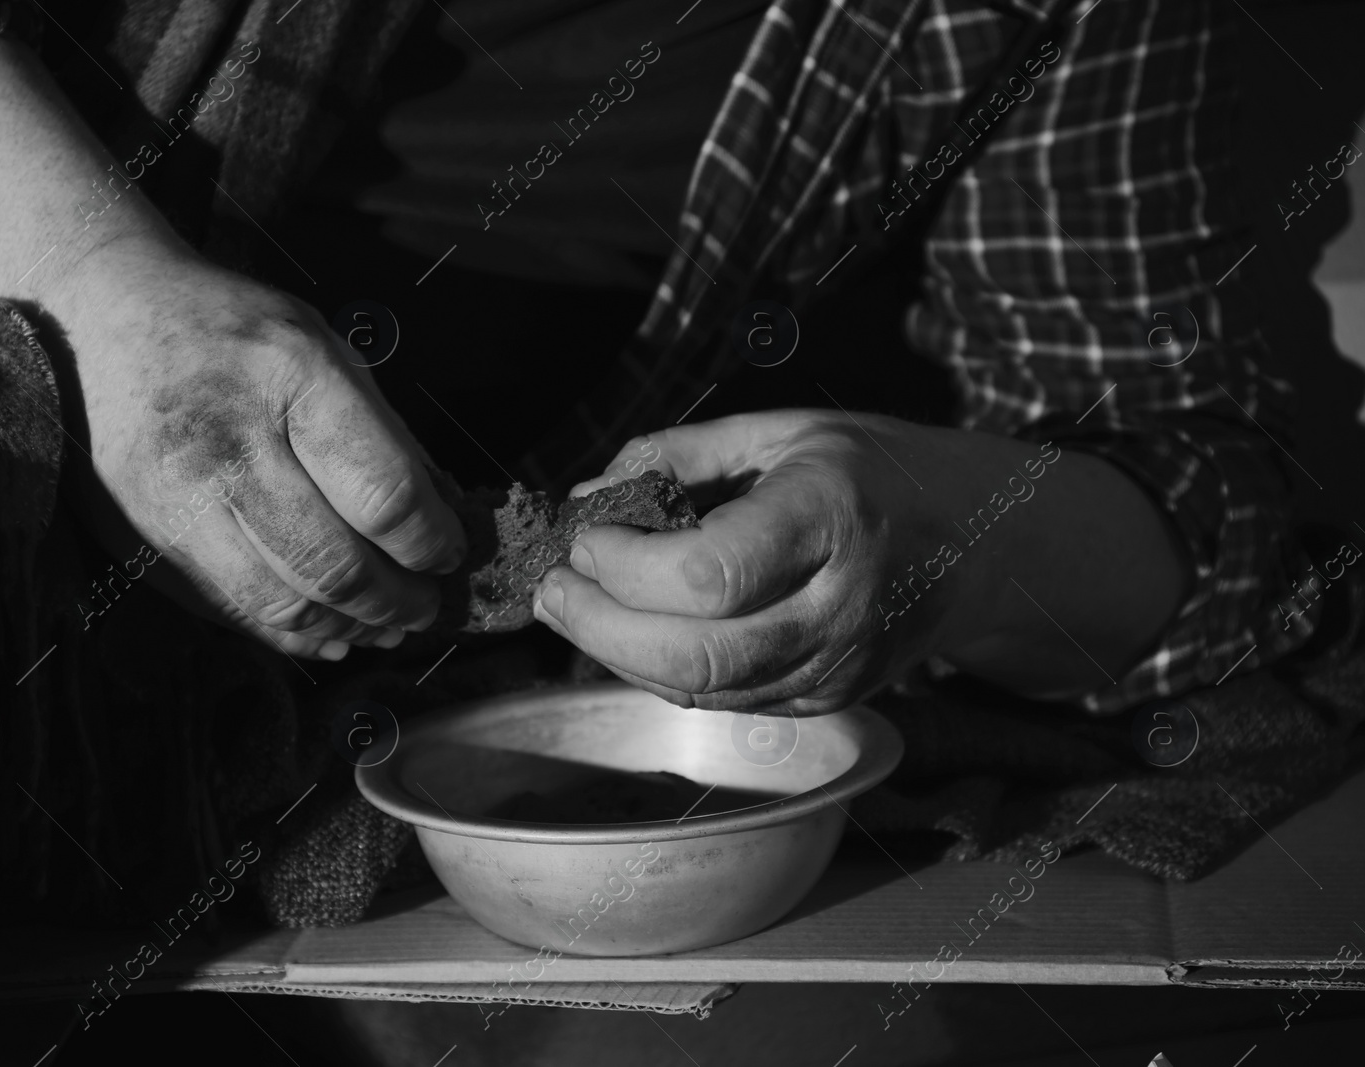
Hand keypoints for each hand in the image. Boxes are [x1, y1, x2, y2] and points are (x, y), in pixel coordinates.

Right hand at [54, 236, 466, 659]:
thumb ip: (382, 433)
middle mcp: (227, 442)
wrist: (98, 319)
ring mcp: (176, 498)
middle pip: (334, 564)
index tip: (450, 553)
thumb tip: (441, 518)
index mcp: (290, 377)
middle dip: (398, 602)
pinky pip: (230, 610)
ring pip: (281, 603)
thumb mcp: (322, 346)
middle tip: (426, 607)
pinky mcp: (141, 537)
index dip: (431, 541)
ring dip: (348, 629)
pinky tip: (328, 630)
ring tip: (384, 626)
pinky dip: (290, 633)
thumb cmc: (230, 330)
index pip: (384, 494)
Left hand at [531, 411, 922, 710]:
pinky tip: (628, 631)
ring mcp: (836, 667)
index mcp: (832, 518)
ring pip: (700, 691)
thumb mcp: (782, 430)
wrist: (980, 544)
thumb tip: (588, 493)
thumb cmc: (872, 471)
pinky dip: (658, 672)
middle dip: (598, 626)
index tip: (582, 535)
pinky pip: (721, 702)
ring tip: (569, 607)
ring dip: (615, 655)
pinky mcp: (826, 702)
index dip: (625, 566)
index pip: (710, 573)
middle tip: (550, 588)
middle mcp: (839, 606)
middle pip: (694, 654)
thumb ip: (680, 455)